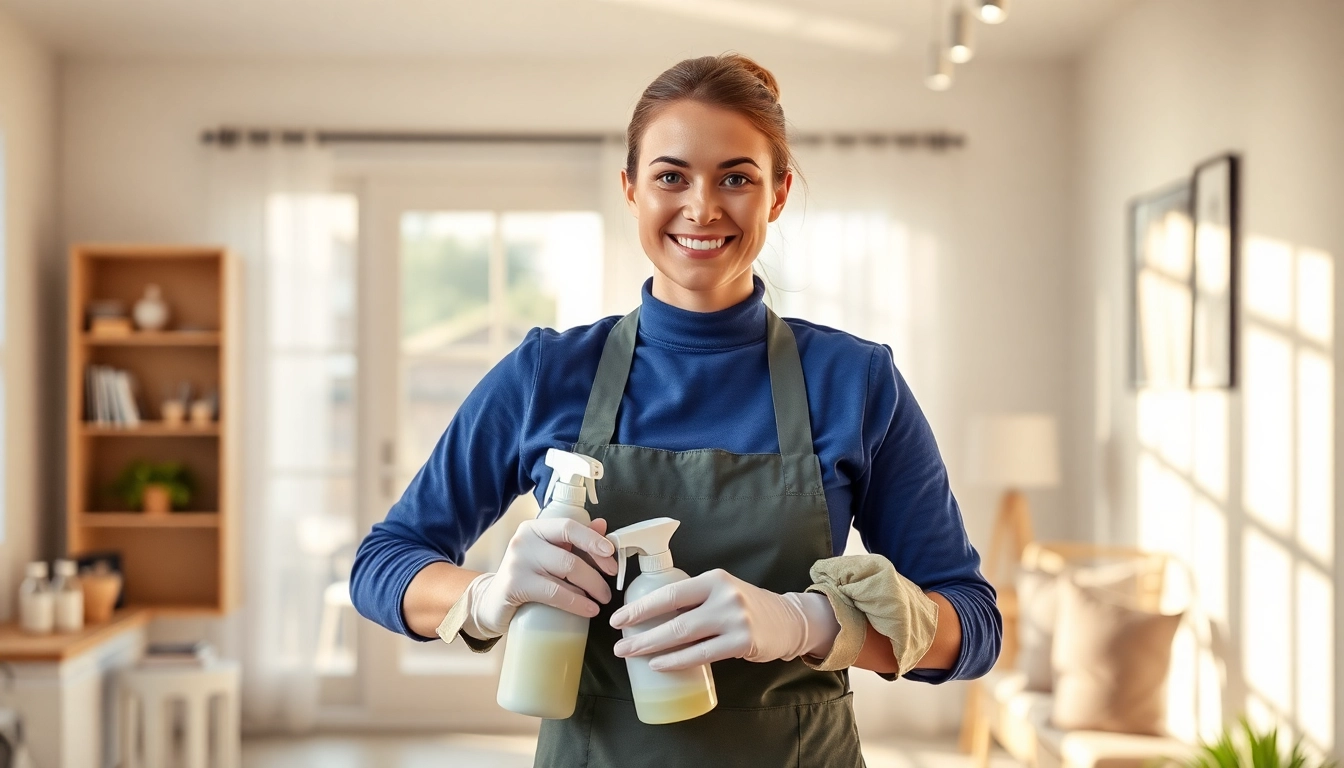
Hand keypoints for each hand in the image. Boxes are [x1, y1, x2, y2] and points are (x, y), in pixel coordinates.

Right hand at [464, 517, 617, 638]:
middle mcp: (524, 540)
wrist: (492, 601)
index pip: (569, 526)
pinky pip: (554, 593)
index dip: (593, 539)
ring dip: (591, 587)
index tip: (610, 553)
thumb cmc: (526, 576)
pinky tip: (588, 609)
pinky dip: (576, 602)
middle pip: (570, 554)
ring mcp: (517, 562)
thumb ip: (574, 539)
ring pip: (565, 571)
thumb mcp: (549, 554)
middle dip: (596, 572)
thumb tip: (602, 525)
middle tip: (608, 587)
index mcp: (535, 528)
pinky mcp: (514, 585)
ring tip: (601, 599)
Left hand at [609, 568, 839, 670]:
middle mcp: (724, 595)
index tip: (617, 619)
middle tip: (619, 645)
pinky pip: (703, 655)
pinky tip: (660, 665)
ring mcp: (735, 619)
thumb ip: (694, 599)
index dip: (641, 607)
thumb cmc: (745, 606)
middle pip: (673, 617)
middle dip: (641, 632)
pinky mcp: (743, 642)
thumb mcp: (720, 592)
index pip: (670, 592)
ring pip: (685, 636)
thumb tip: (651, 616)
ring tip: (632, 655)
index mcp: (713, 578)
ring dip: (653, 648)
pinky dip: (678, 661)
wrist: (787, 620)